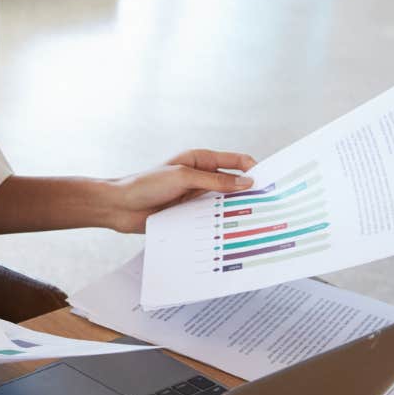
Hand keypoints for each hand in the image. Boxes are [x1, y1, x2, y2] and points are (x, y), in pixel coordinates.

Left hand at [104, 149, 257, 233]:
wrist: (119, 207)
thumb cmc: (146, 185)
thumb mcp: (184, 178)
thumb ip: (216, 181)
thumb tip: (247, 182)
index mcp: (201, 160)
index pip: (237, 161)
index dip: (256, 169)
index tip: (273, 182)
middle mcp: (201, 177)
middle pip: (234, 184)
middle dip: (251, 193)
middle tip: (272, 206)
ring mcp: (196, 196)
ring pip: (225, 203)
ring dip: (237, 211)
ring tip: (258, 223)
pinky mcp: (190, 214)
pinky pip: (212, 218)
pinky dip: (222, 224)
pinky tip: (235, 234)